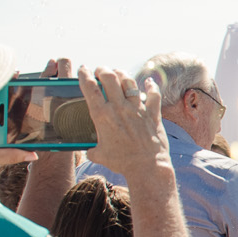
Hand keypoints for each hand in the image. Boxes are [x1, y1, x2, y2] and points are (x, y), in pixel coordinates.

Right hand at [83, 67, 168, 182]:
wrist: (146, 167)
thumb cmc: (121, 162)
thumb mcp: (100, 155)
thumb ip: (92, 150)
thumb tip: (89, 151)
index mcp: (102, 115)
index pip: (90, 88)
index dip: (85, 75)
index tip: (83, 69)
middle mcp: (119, 108)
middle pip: (109, 78)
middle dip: (103, 70)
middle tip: (100, 70)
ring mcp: (137, 109)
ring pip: (129, 82)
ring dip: (122, 74)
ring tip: (118, 73)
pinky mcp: (153, 114)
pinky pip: (154, 95)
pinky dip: (152, 86)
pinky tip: (149, 81)